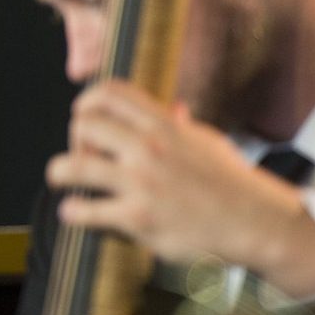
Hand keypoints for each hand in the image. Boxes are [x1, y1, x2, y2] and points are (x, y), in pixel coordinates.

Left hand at [46, 79, 314, 296]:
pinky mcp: (138, 218)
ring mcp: (141, 183)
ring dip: (59, 172)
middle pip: (83, 124)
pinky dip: (72, 211)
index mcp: (163, 125)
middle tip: (83, 156)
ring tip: (62, 180)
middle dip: (75, 139)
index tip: (85, 118)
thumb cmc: (230, 182)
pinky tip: (75, 212)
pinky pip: (85, 211)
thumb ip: (180, 126)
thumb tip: (174, 109)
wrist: (254, 223)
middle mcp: (148, 148)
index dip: (87, 101)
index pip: (109, 92)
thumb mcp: (207, 142)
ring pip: (72, 166)